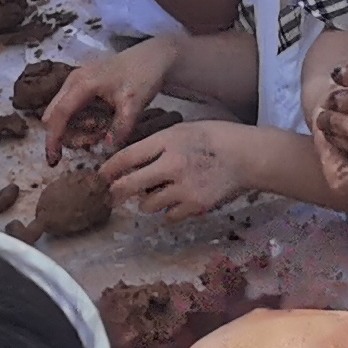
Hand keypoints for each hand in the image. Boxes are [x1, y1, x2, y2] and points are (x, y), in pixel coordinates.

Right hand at [42, 37, 179, 163]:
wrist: (154, 57)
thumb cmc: (143, 75)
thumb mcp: (135, 103)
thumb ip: (121, 126)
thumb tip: (107, 147)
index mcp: (81, 83)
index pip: (58, 114)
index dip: (53, 138)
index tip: (53, 160)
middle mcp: (72, 82)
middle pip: (54, 116)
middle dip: (67, 135)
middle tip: (93, 141)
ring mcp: (75, 83)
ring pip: (62, 115)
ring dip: (76, 130)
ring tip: (101, 131)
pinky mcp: (82, 87)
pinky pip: (72, 110)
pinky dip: (81, 123)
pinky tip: (101, 123)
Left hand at [106, 119, 269, 218]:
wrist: (247, 156)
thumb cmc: (213, 139)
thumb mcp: (181, 130)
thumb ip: (156, 146)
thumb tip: (130, 164)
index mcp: (168, 140)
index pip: (128, 156)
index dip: (109, 169)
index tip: (100, 176)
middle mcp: (173, 164)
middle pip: (130, 185)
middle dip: (116, 192)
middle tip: (110, 196)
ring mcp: (184, 187)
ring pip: (148, 204)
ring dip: (148, 200)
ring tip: (159, 191)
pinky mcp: (196, 205)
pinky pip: (169, 216)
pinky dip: (168, 211)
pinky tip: (177, 200)